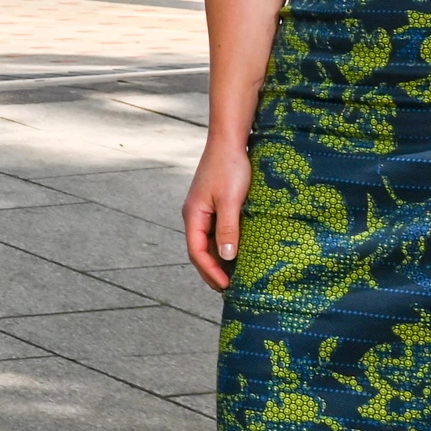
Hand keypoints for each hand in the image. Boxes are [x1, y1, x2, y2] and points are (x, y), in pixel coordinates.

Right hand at [183, 139, 250, 292]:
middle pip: (199, 251)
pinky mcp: (215, 205)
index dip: (210, 272)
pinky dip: (224, 246)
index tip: (226, 287)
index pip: (196, 252)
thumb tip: (227, 258)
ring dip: (218, 260)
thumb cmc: (230, 168)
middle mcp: (195, 215)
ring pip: (208, 242)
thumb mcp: (230, 201)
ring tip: (234, 277)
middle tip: (229, 290)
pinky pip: (216, 232)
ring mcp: (204, 210)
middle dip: (212, 271)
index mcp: (193, 215)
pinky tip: (237, 253)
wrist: (230, 141)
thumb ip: (227, 229)